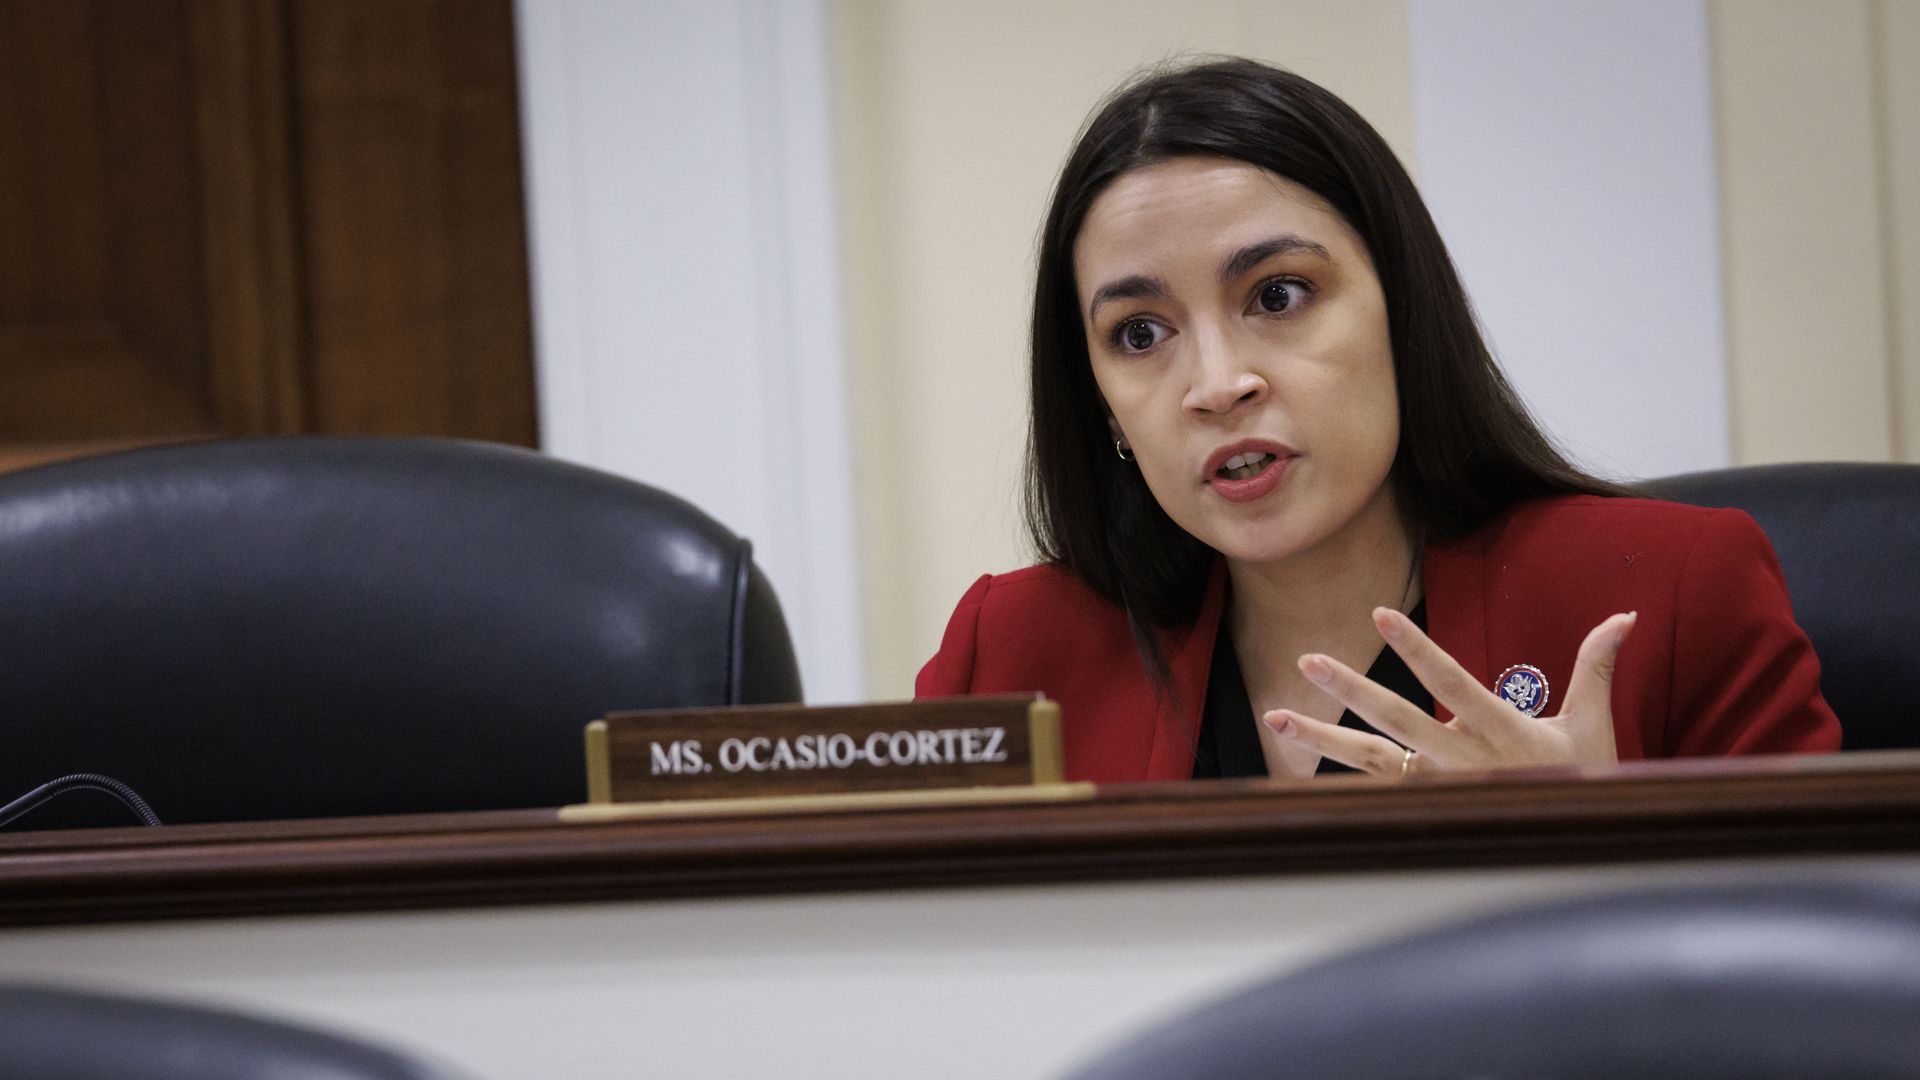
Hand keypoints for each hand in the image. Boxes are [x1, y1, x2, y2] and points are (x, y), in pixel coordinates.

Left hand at [1263, 607, 1636, 776]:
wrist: (1574, 845)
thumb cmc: (1582, 778)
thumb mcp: (1592, 724)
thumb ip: (1595, 666)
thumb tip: (1624, 617)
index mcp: (1502, 733)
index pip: (1450, 682)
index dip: (1416, 649)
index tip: (1381, 615)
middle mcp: (1462, 761)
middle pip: (1396, 720)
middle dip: (1350, 690)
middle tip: (1308, 661)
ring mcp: (1438, 786)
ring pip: (1370, 760)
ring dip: (1320, 738)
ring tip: (1274, 719)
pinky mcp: (1424, 802)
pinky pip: (1371, 785)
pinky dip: (1334, 771)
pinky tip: (1296, 752)